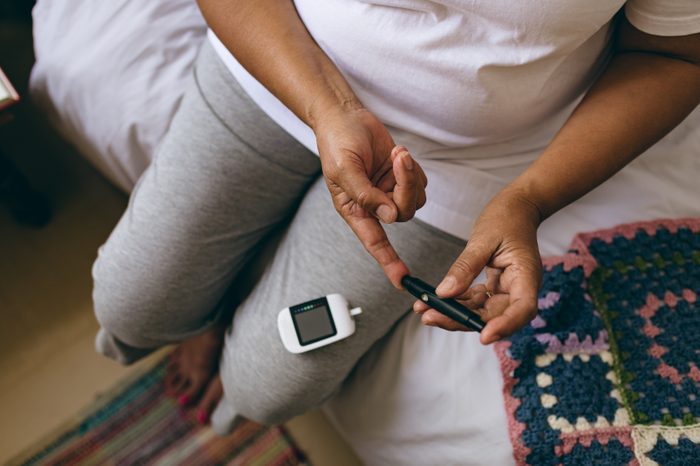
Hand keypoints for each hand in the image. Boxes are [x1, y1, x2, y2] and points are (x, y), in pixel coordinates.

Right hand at [314, 106, 426, 287]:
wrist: (346, 117)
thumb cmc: (337, 143)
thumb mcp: (345, 169)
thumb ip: (365, 195)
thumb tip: (389, 217)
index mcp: (354, 210)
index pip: (375, 242)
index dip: (389, 262)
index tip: (402, 280)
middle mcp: (373, 205)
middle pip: (402, 214)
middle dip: (405, 187)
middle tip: (399, 159)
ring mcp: (388, 192)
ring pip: (414, 200)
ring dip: (411, 175)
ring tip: (397, 153)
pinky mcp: (400, 178)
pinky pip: (420, 184)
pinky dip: (414, 170)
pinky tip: (399, 153)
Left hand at [413, 189, 542, 343]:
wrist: (517, 207)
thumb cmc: (506, 218)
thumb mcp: (484, 238)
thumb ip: (465, 267)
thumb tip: (444, 293)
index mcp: (527, 275)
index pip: (522, 309)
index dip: (505, 326)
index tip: (484, 337)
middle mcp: (519, 288)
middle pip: (495, 316)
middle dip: (462, 321)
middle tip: (430, 317)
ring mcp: (506, 290)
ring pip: (481, 312)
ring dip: (453, 314)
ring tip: (424, 311)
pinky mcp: (494, 287)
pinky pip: (474, 301)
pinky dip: (454, 303)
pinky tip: (432, 302)